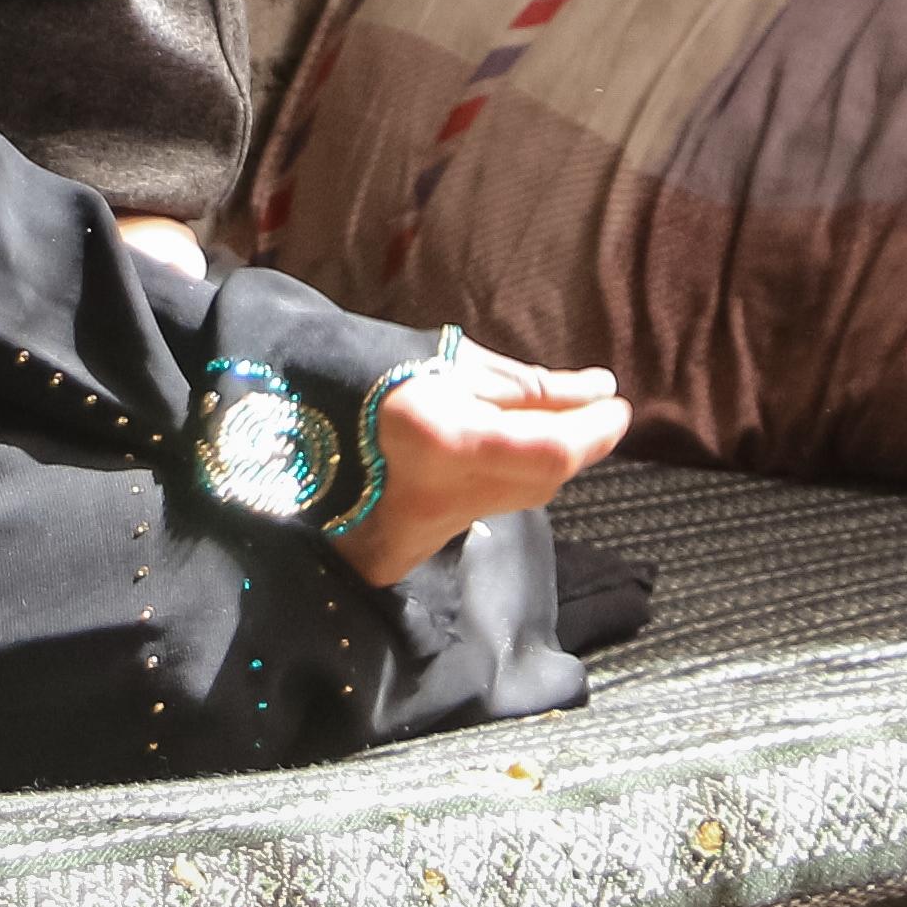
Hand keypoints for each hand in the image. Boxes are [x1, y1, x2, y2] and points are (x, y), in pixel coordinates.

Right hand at [337, 346, 630, 588]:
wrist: (289, 425)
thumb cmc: (367, 373)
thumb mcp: (449, 362)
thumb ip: (527, 384)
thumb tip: (596, 391)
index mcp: (445, 439)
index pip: (549, 449)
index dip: (594, 430)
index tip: (617, 404)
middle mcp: (443, 496)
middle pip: (541, 481)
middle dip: (579, 444)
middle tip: (596, 409)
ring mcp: (428, 529)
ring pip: (522, 499)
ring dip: (549, 461)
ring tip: (554, 420)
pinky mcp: (417, 544)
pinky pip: (490, 511)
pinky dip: (513, 480)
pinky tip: (509, 450)